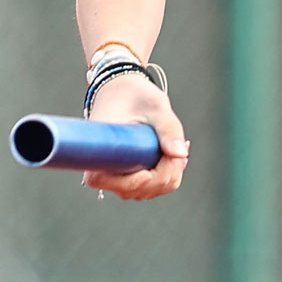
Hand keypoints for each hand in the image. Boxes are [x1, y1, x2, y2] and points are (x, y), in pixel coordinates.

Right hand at [83, 71, 189, 201]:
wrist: (123, 91)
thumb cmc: (134, 95)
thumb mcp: (155, 106)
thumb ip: (169, 128)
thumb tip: (182, 154)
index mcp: (99, 159)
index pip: (126, 185)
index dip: (149, 179)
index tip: (166, 158)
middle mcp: (105, 175)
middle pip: (143, 190)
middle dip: (168, 172)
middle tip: (181, 142)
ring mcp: (118, 179)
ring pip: (152, 190)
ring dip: (171, 171)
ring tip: (177, 143)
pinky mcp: (131, 177)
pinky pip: (156, 186)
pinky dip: (171, 172)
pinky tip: (175, 152)